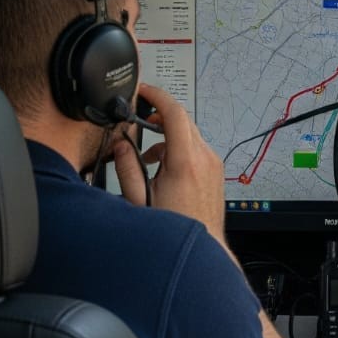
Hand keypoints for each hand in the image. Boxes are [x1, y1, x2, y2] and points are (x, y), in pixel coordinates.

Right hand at [111, 83, 226, 241]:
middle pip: (183, 120)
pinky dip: (180, 148)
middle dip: (160, 117)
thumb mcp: (139, 199)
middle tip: (141, 120)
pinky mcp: (216, 170)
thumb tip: (121, 144)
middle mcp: (204, 158)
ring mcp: (213, 163)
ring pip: (190, 134)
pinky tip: (166, 168)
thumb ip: (126, 168)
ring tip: (150, 158)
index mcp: (185, 162)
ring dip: (169, 137)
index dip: (158, 96)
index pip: (175, 114)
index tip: (144, 91)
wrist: (202, 246)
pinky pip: (197, 148)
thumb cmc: (172, 227)